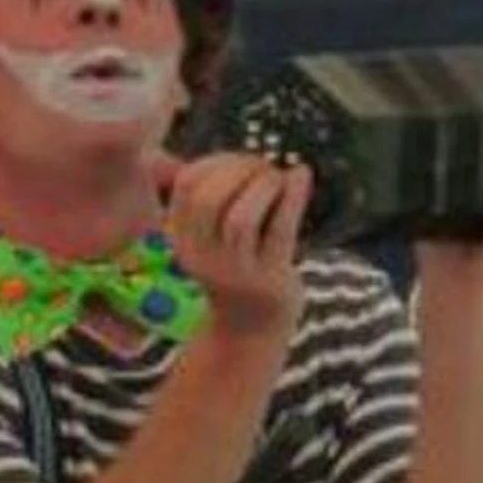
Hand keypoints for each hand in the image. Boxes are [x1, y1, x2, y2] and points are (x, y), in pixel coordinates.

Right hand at [149, 149, 311, 340]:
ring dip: (264, 185)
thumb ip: (220, 197)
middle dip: (239, 170)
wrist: (252, 328)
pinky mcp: (268, 280)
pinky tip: (301, 175)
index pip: (186, 184)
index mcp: (181, 238)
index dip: (216, 161)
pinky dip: (293, 197)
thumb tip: (250, 155)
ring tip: (280, 178)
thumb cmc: (238, 267)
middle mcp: (201, 256)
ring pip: (241, 218)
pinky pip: (280, 230)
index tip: (241, 161)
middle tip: (264, 168)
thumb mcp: (213, 235)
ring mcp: (234, 272)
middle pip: (210, 198)